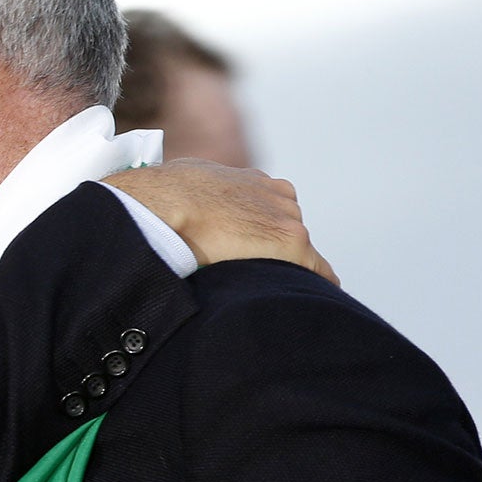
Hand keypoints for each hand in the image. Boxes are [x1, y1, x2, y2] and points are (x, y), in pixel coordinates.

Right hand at [106, 160, 338, 286]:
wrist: (164, 203)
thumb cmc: (164, 194)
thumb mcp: (186, 182)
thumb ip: (200, 193)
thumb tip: (184, 203)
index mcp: (254, 181)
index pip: (272, 213)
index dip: (260, 237)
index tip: (252, 256)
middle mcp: (278, 194)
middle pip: (288, 231)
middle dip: (274, 253)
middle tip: (254, 277)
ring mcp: (287, 216)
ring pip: (300, 253)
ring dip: (287, 269)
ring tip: (268, 291)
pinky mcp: (290, 240)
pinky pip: (317, 270)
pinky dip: (315, 285)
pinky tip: (313, 300)